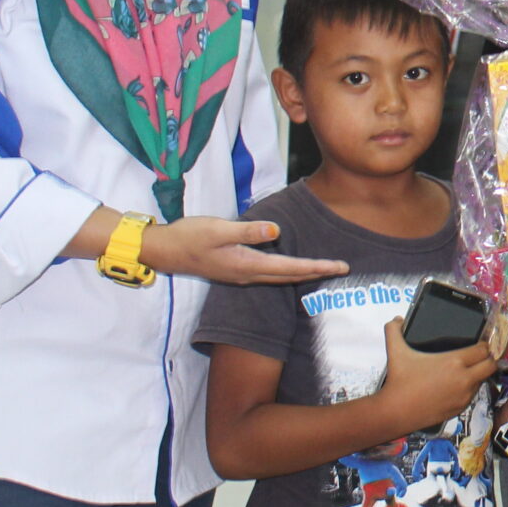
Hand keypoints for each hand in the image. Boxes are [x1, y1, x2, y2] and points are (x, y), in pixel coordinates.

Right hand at [145, 216, 348, 284]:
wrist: (164, 250)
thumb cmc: (190, 236)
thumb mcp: (218, 229)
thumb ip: (248, 230)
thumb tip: (276, 230)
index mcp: (247, 265)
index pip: (291, 267)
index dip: (317, 267)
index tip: (340, 267)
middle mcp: (248, 274)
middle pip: (291, 276)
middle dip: (317, 273)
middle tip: (343, 269)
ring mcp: (242, 275)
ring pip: (281, 277)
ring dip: (304, 274)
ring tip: (325, 269)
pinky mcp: (236, 270)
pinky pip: (270, 275)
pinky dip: (288, 272)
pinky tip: (293, 268)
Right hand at [377, 317, 501, 430]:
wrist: (396, 412)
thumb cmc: (399, 381)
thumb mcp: (396, 352)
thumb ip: (394, 330)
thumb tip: (397, 319)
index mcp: (454, 362)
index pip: (483, 350)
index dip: (483, 345)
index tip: (478, 343)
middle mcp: (464, 379)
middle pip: (491, 366)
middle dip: (488, 359)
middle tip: (478, 356)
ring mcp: (464, 396)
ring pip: (483, 381)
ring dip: (479, 374)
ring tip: (467, 369)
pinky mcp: (460, 408)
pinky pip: (473, 395)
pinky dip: (469, 388)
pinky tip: (457, 384)